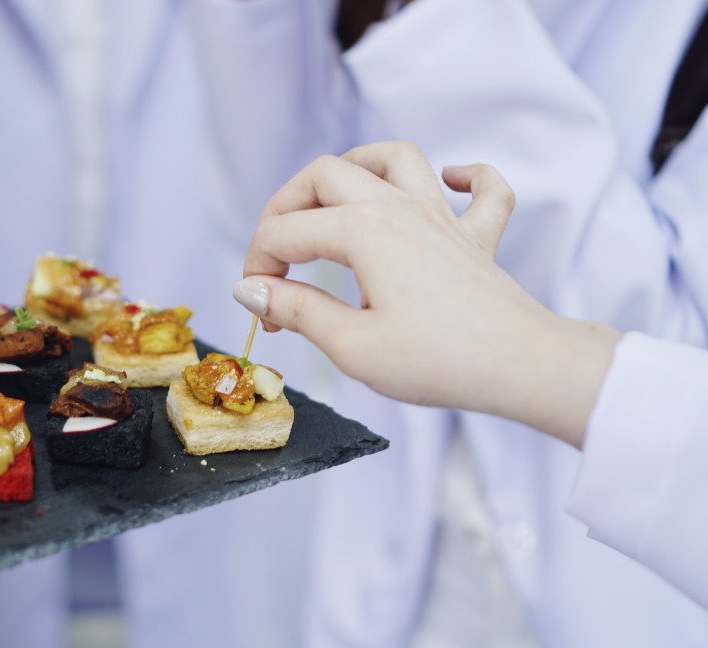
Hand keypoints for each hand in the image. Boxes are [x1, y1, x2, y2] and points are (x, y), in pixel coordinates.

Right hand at [233, 141, 619, 447]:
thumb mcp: (351, 345)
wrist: (520, 367)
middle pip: (325, 174)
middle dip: (284, 207)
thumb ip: (296, 309)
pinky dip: (466, 177)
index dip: (257, 268)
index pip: (285, 232)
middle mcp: (399, 208)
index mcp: (363, 231)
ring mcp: (442, 218)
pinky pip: (482, 190)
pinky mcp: (476, 238)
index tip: (258, 312)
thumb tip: (250, 290)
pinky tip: (451, 181)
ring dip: (357, 166)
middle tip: (272, 256)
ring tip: (333, 198)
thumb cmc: (439, 361)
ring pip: (395, 157)